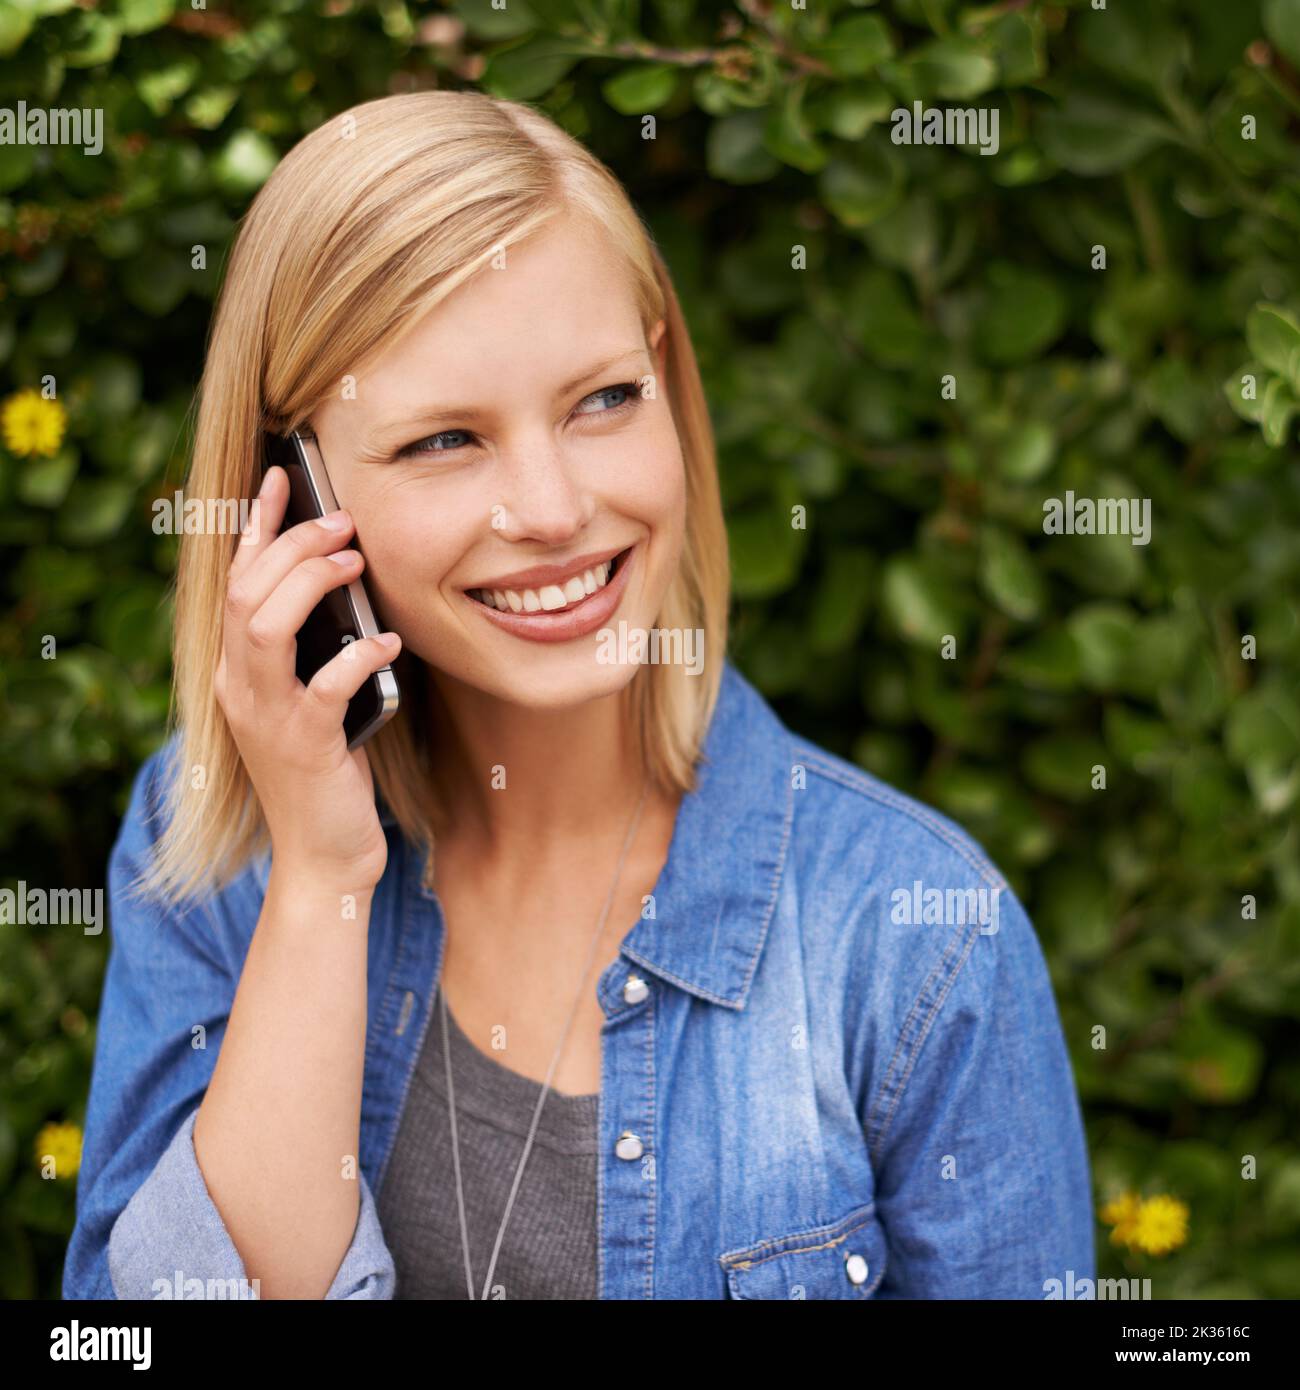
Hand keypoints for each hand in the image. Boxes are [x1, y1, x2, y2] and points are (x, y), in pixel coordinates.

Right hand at [214, 464, 399, 891]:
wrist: (324, 857)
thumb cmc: (328, 772)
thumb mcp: (314, 702)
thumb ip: (317, 652)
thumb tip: (352, 589)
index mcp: (239, 672)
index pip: (237, 582)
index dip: (257, 527)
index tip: (282, 480)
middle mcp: (241, 688)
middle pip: (247, 592)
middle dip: (292, 545)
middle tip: (342, 521)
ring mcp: (267, 716)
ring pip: (266, 627)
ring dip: (310, 584)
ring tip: (355, 562)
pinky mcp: (305, 745)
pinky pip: (325, 686)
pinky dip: (357, 656)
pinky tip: (388, 642)